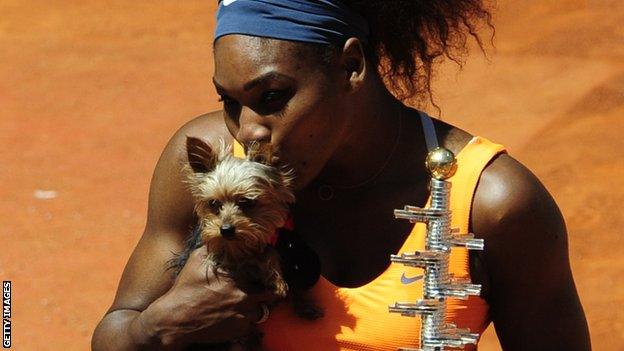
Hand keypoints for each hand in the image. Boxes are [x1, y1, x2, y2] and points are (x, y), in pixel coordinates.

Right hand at [139, 245, 278, 347]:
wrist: (176, 319)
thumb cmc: (185, 288)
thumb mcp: (196, 260)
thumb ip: (213, 247)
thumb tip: (222, 236)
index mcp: (238, 276)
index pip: (266, 269)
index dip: (269, 268)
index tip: (269, 267)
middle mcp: (245, 295)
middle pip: (271, 292)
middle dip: (267, 290)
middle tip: (263, 287)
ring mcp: (244, 314)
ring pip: (262, 310)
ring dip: (257, 306)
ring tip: (247, 303)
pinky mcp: (239, 329)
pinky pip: (250, 324)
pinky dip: (245, 320)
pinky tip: (233, 315)